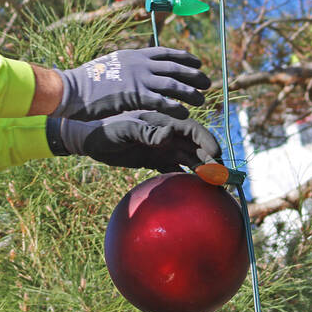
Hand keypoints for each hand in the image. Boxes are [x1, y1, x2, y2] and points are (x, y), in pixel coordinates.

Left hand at [47, 111, 220, 172]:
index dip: (207, 141)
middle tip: (223, 177)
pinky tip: (194, 189)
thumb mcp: (124, 131)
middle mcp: (166, 134)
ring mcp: (161, 147)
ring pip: (189, 157)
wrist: (88, 139)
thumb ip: (146, 132)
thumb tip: (169, 134)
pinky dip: (185, 176)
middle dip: (211, 159)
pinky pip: (174, 168)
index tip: (217, 157)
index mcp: (162, 122)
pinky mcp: (153, 159)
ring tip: (215, 185)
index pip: (192, 130)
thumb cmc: (104, 130)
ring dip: (202, 169)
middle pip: (195, 145)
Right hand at [53, 47, 211, 120]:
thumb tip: (134, 69)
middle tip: (207, 82)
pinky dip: (177, 108)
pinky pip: (163, 101)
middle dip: (194, 75)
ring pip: (174, 84)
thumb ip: (126, 66)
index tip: (197, 63)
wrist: (71, 88)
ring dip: (190, 93)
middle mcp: (139, 63)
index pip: (165, 52)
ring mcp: (138, 78)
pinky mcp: (135, 95)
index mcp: (134, 54)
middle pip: (175, 67)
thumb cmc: (86, 82)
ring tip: (202, 101)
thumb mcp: (110, 65)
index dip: (185, 57)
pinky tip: (185, 114)